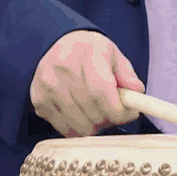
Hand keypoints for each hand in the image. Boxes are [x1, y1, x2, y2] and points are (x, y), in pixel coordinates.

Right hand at [29, 30, 144, 136]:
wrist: (55, 45)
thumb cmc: (88, 52)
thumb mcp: (112, 53)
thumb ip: (127, 74)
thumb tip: (137, 94)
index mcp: (86, 54)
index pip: (102, 92)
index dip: (120, 110)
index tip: (131, 113)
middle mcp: (63, 70)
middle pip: (94, 113)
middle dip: (112, 119)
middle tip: (116, 111)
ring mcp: (48, 88)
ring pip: (82, 127)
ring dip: (97, 126)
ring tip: (99, 112)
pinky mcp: (40, 102)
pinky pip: (67, 130)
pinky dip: (80, 128)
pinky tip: (84, 114)